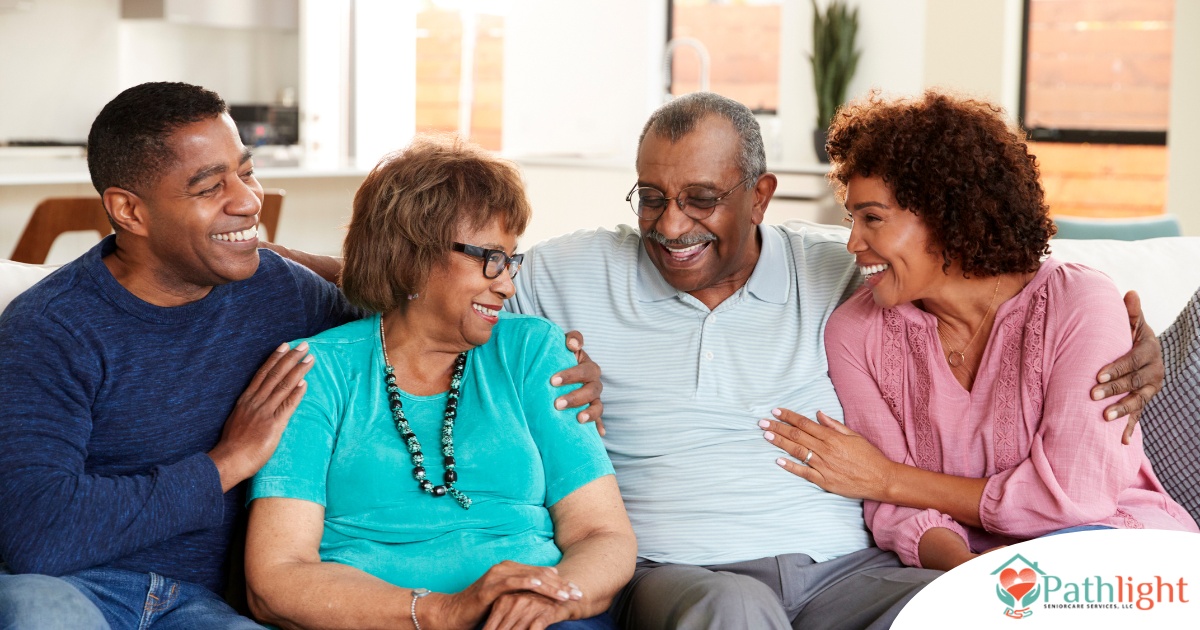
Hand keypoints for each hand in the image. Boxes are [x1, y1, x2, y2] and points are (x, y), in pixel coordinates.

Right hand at [208, 342, 314, 491]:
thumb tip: (261, 400)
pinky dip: (296, 394)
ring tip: (310, 359)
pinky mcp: (273, 425)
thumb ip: (251, 408)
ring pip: (283, 386)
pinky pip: (287, 406)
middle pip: (275, 375)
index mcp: (246, 399)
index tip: (285, 346)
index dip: (275, 358)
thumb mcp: (239, 419)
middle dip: (291, 358)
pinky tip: (305, 383)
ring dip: (298, 371)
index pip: (263, 373)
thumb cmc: (233, 445)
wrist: (229, 460)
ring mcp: (264, 412)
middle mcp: (255, 402)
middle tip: (304, 345)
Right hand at [429, 561, 581, 628]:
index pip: (543, 574)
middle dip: (561, 585)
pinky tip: (541, 584)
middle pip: (540, 574)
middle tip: (579, 592)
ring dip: (551, 586)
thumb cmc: (481, 609)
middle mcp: (506, 568)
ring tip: (566, 593)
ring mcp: (497, 576)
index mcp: (512, 570)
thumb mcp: (508, 600)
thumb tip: (549, 581)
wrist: (453, 614)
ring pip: (530, 578)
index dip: (562, 583)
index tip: (578, 591)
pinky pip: (512, 582)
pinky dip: (527, 582)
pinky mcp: (489, 586)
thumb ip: (526, 590)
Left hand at [551, 330, 605, 435]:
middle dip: (576, 397)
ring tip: (578, 419)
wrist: (553, 374)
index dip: (572, 374)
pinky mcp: (591, 411)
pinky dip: (598, 426)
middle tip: (557, 404)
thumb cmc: (556, 357)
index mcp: (586, 366)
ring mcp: (593, 398)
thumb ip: (570, 339)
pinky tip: (598, 434)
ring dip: (589, 413)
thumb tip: (573, 345)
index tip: (553, 381)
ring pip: (598, 405)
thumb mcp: (560, 345)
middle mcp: (593, 382)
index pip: (586, 369)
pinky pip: (598, 420)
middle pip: (592, 389)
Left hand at [760, 408, 895, 501]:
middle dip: (778, 427)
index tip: (775, 411)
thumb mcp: (854, 436)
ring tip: (766, 436)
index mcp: (832, 437)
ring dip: (780, 443)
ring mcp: (823, 466)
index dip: (788, 416)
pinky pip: (804, 472)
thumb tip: (818, 414)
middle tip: (762, 422)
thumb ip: (834, 425)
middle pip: (797, 436)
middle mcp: (825, 450)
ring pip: (797, 452)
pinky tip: (778, 460)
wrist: (881, 479)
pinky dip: (790, 466)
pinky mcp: (824, 481)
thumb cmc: (869, 456)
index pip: (805, 423)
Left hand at [1091, 291, 1163, 443]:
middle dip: (1115, 389)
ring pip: (1139, 401)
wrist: (1144, 351)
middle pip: (1135, 382)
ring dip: (1123, 410)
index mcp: (1150, 351)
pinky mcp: (1145, 400)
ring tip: (1105, 418)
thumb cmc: (1130, 334)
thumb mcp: (1132, 323)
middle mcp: (1155, 371)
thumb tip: (1130, 292)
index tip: (1097, 374)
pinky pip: (1138, 416)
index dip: (1117, 368)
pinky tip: (1123, 442)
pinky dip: (1131, 429)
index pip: (1132, 361)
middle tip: (1093, 395)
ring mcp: (1151, 388)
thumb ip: (1130, 312)